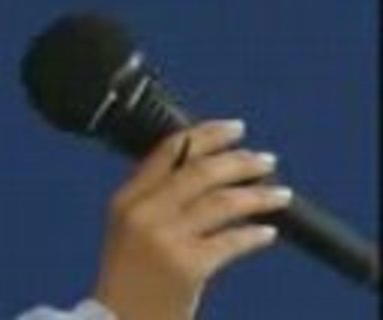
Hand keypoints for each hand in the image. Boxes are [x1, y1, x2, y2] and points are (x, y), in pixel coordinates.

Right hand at [92, 120, 292, 319]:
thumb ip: (153, 198)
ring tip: (280, 194)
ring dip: (257, 196)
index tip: (235, 128)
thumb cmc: (127, 277)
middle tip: (266, 160)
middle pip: (200, 171)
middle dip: (239, 161)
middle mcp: (144, 212)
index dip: (206, 135)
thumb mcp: (127, 228)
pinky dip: (254, 235)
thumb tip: (203, 169)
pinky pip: (231, 241)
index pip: (168, 151)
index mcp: (126, 198)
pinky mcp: (188, 267)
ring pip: (221, 203)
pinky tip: (268, 233)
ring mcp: (166, 239)